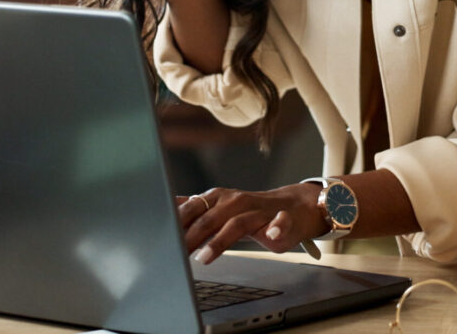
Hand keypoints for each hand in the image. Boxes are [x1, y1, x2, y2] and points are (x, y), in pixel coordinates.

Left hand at [175, 184, 326, 264]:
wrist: (293, 206)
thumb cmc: (251, 212)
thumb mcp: (219, 209)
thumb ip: (195, 209)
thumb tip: (167, 205)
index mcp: (219, 198)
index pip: (193, 208)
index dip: (177, 224)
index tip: (162, 239)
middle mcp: (236, 201)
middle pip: (210, 218)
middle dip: (191, 237)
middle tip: (176, 254)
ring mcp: (259, 210)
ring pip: (237, 223)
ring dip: (219, 240)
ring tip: (204, 257)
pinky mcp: (283, 219)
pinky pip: (280, 222)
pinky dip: (276, 227)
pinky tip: (270, 236)